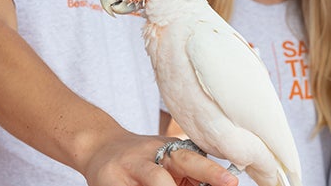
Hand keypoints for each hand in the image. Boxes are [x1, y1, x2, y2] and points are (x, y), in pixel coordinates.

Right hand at [82, 133, 237, 185]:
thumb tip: (219, 185)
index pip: (194, 159)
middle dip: (202, 172)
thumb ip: (187, 173)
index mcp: (171, 150)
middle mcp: (152, 154)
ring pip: (156, 179)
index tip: (231, 182)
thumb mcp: (166, 162)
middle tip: (223, 183)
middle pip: (179, 163)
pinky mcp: (109, 181)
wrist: (99, 147)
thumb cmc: (142, 161)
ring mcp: (130, 167)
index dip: (212, 171)